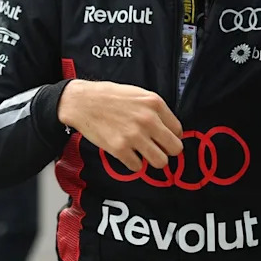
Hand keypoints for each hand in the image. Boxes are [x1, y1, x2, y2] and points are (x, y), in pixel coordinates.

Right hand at [58, 80, 183, 171]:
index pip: (178, 131)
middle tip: (156, 149)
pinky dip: (132, 162)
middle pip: (175, 149)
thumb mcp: (137, 94)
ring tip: (142, 153)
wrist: (81, 102)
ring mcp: (134, 135)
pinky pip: (137, 166)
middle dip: (166, 151)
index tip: (161, 138)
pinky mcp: (120, 149)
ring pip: (160, 162)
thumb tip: (167, 128)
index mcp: (154, 104)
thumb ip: (154, 109)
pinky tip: (126, 152)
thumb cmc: (108, 96)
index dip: (170, 136)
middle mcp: (148, 120)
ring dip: (152, 160)